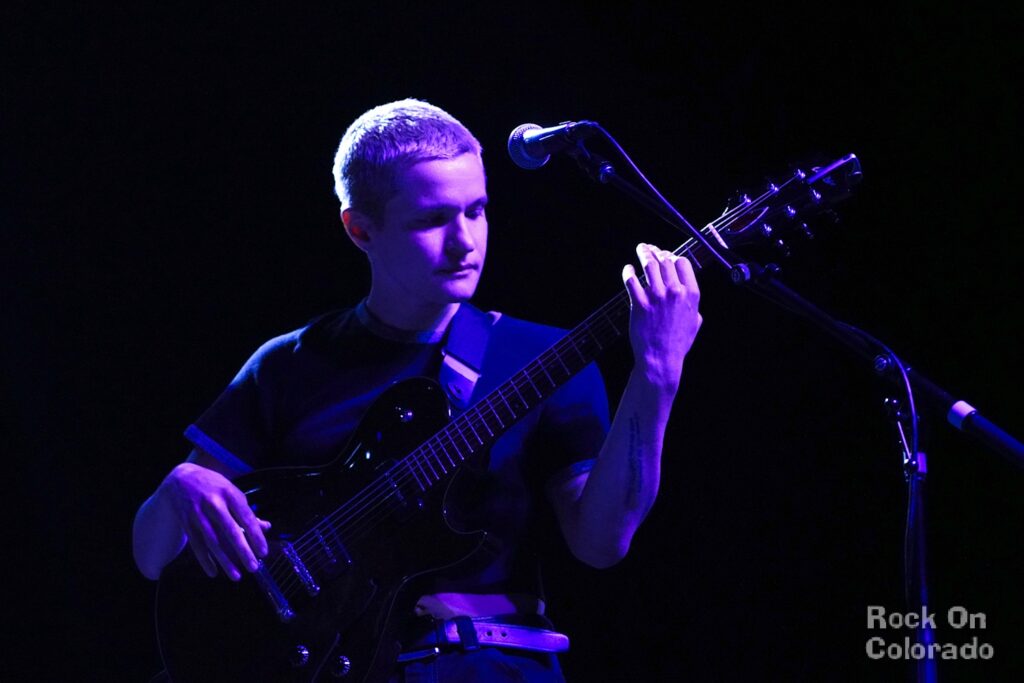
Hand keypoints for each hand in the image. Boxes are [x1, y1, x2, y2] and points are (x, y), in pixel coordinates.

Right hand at [159, 463, 270, 580]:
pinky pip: (196, 545)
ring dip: (225, 560)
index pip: (246, 518)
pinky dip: (205, 560)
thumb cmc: (213, 487)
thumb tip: (267, 528)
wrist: (181, 479)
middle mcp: (214, 503)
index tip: (263, 552)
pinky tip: (213, 572)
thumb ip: (247, 512)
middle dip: (243, 551)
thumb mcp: (232, 493)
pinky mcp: (186, 522)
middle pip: (230, 531)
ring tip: (236, 576)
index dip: (256, 536)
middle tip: (253, 567)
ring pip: (212, 541)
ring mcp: (198, 513)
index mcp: (230, 493)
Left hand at [622, 243, 702, 390]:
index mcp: (691, 294)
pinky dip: (629, 272)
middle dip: (657, 252)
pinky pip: (632, 280)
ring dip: (644, 254)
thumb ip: (693, 304)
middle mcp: (675, 291)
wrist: (661, 358)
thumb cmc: (679, 343)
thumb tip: (688, 292)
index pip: (683, 262)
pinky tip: (628, 269)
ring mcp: (656, 296)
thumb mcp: (696, 322)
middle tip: (650, 249)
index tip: (666, 255)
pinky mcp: (639, 303)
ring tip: (640, 249)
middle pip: (665, 260)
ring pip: (649, 265)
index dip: (673, 256)